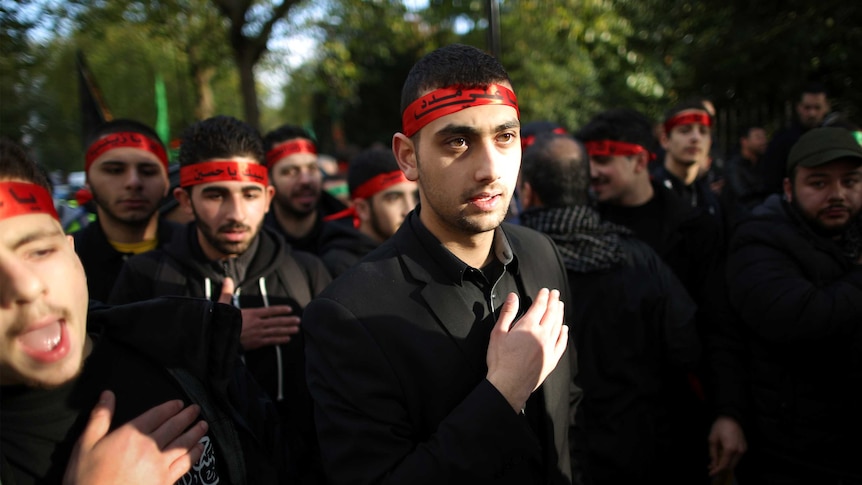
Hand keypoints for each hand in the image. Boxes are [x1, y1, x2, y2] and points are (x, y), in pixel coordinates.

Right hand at [63, 390, 207, 484]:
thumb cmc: (86, 477)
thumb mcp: (85, 444)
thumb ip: (99, 418)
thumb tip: (108, 394)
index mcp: (131, 434)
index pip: (156, 415)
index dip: (170, 408)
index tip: (180, 404)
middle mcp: (149, 446)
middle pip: (173, 427)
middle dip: (187, 416)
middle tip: (196, 409)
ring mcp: (160, 465)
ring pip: (183, 443)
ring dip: (195, 432)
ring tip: (203, 425)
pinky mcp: (165, 481)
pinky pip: (185, 464)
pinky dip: (194, 454)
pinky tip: (200, 448)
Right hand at [218, 277, 299, 349]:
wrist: (218, 338)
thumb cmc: (220, 322)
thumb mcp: (223, 305)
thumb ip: (227, 292)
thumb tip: (227, 279)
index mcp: (251, 314)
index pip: (269, 311)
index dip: (280, 310)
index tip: (289, 309)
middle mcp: (257, 323)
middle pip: (276, 321)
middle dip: (288, 321)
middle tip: (298, 320)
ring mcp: (257, 334)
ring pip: (275, 331)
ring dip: (287, 330)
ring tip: (296, 329)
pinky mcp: (255, 343)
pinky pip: (270, 341)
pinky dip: (279, 340)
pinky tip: (287, 339)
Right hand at [486, 288, 567, 412]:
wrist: (509, 385)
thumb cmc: (500, 361)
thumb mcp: (498, 333)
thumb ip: (507, 313)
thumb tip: (513, 297)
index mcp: (528, 327)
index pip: (539, 306)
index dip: (543, 297)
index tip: (545, 290)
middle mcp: (542, 335)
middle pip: (551, 313)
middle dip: (554, 301)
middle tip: (556, 294)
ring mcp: (549, 347)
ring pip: (558, 326)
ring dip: (560, 314)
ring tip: (560, 306)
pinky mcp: (552, 359)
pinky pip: (561, 343)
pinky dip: (564, 334)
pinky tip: (564, 329)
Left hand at [707, 415, 746, 476]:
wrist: (731, 417)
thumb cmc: (720, 426)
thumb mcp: (712, 439)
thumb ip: (713, 453)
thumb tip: (713, 463)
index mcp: (730, 449)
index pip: (724, 465)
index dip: (717, 471)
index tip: (710, 473)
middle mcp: (739, 451)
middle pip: (730, 466)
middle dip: (721, 469)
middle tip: (712, 468)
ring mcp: (743, 450)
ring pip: (734, 463)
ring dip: (725, 465)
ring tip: (715, 462)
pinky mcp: (744, 447)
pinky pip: (737, 458)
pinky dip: (730, 460)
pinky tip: (723, 457)